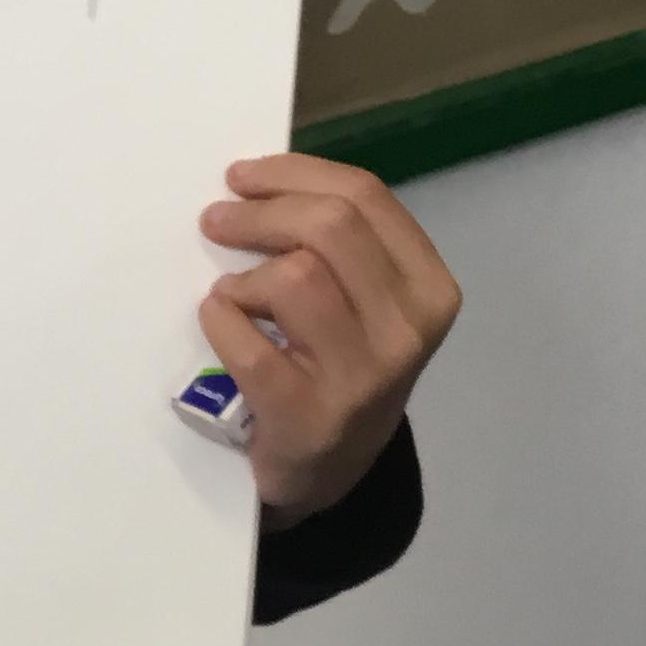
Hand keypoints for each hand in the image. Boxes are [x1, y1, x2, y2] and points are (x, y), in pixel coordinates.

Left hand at [196, 155, 460, 526]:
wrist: (326, 470)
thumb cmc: (339, 368)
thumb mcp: (366, 304)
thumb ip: (337, 246)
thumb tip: (258, 181)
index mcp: (429, 288)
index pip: (366, 197)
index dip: (295, 174)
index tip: (244, 176)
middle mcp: (408, 329)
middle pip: (330, 226)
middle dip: (260, 212)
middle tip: (216, 219)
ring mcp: (363, 375)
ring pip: (293, 277)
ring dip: (245, 278)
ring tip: (236, 296)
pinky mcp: (309, 414)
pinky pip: (248, 342)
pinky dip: (220, 322)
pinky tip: (222, 326)